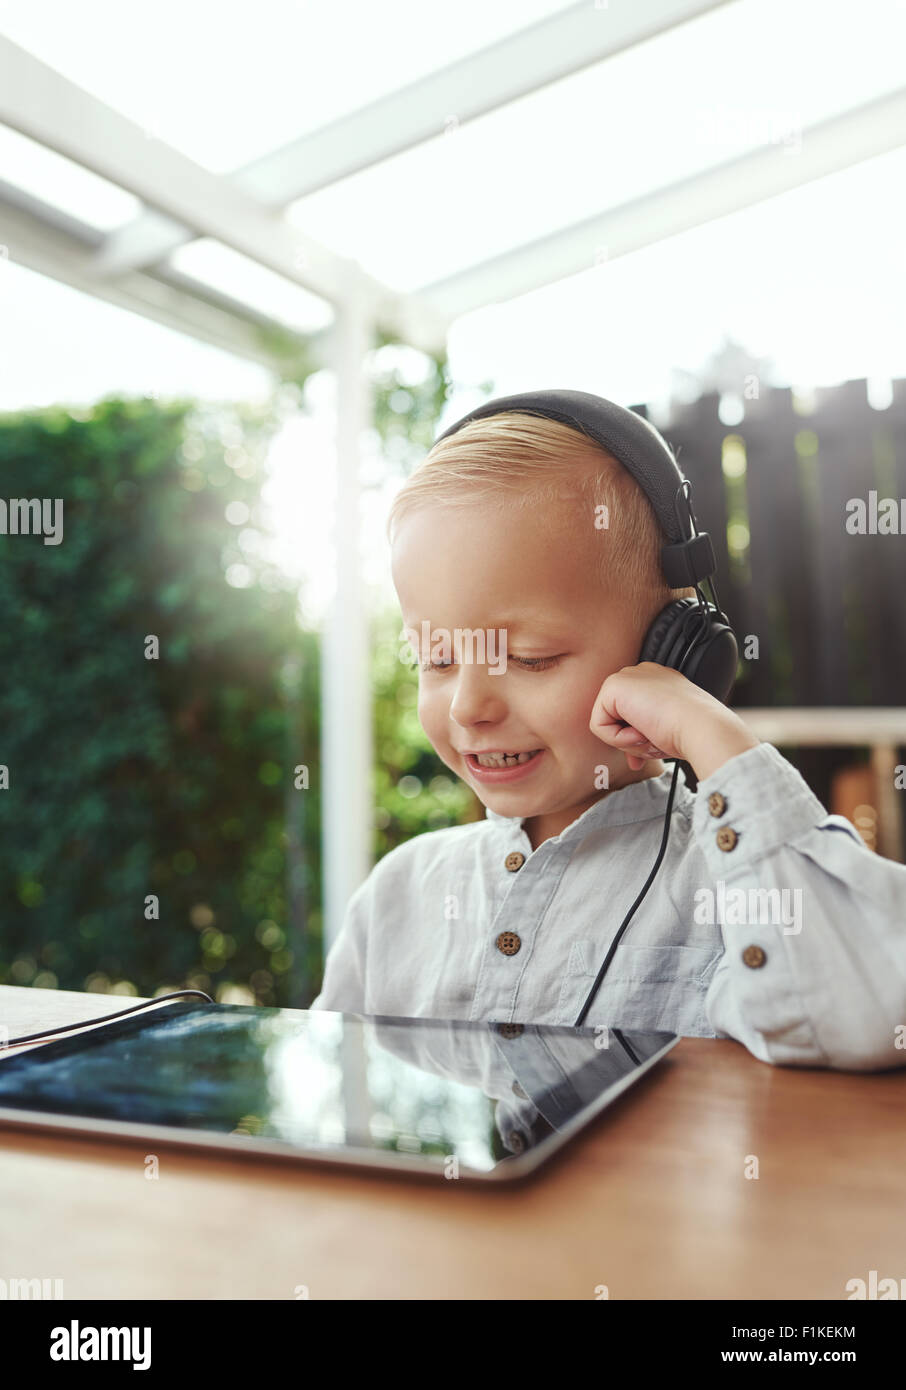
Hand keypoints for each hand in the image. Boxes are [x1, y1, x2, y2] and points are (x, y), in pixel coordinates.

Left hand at [589, 662, 758, 777]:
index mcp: (657, 682)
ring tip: (652, 735)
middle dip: (629, 741)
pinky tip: (642, 732)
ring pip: (606, 723)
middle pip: (616, 719)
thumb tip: (632, 758)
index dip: (636, 738)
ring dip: (627, 741)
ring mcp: (627, 676)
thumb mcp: (663, 732)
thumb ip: (644, 736)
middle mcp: (641, 674)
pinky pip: (599, 726)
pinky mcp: (613, 686)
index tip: (652, 748)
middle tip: (652, 744)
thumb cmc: (690, 732)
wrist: (701, 727)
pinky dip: (618, 739)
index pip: (631, 713)